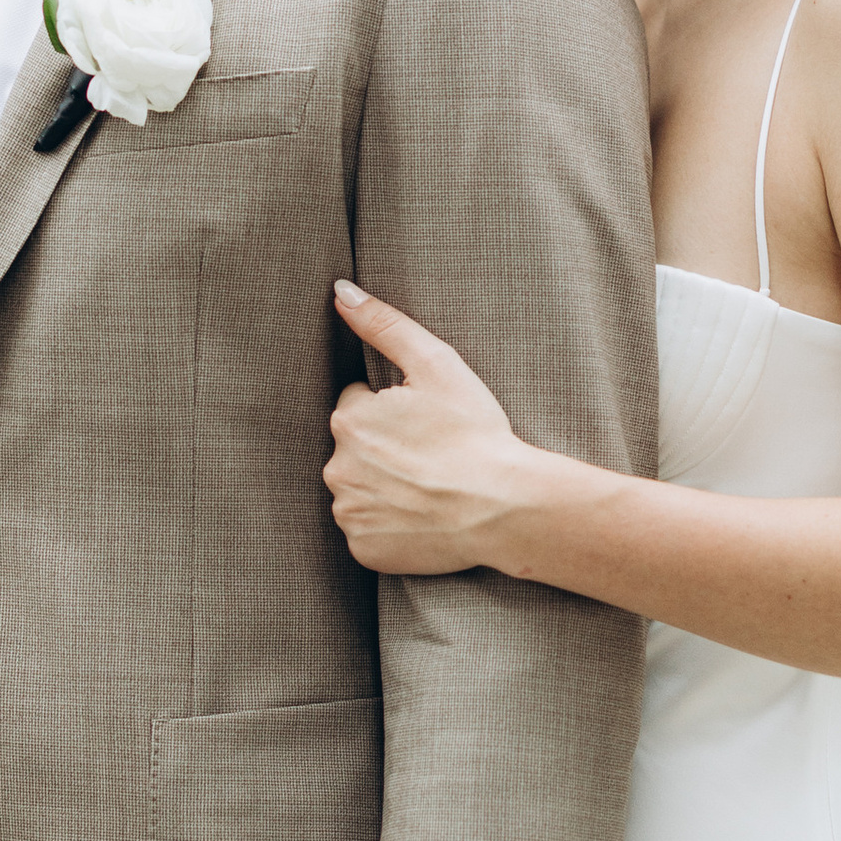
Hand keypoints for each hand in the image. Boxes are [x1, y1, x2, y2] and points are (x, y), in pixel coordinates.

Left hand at [325, 282, 529, 575]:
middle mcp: (337, 468)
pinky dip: (389, 524)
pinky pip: (368, 530)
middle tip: (431, 454)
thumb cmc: (474, 432)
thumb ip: (383, 323)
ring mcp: (349, 513)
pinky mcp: (362, 549)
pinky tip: (422, 516)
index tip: (426, 423)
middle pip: (356, 448)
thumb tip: (340, 292)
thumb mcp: (435, 363)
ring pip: (360, 489)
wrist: (503, 506)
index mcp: (349, 420)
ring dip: (385, 486)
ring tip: (430, 485)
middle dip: (385, 448)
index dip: (395, 410)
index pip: (359, 405)